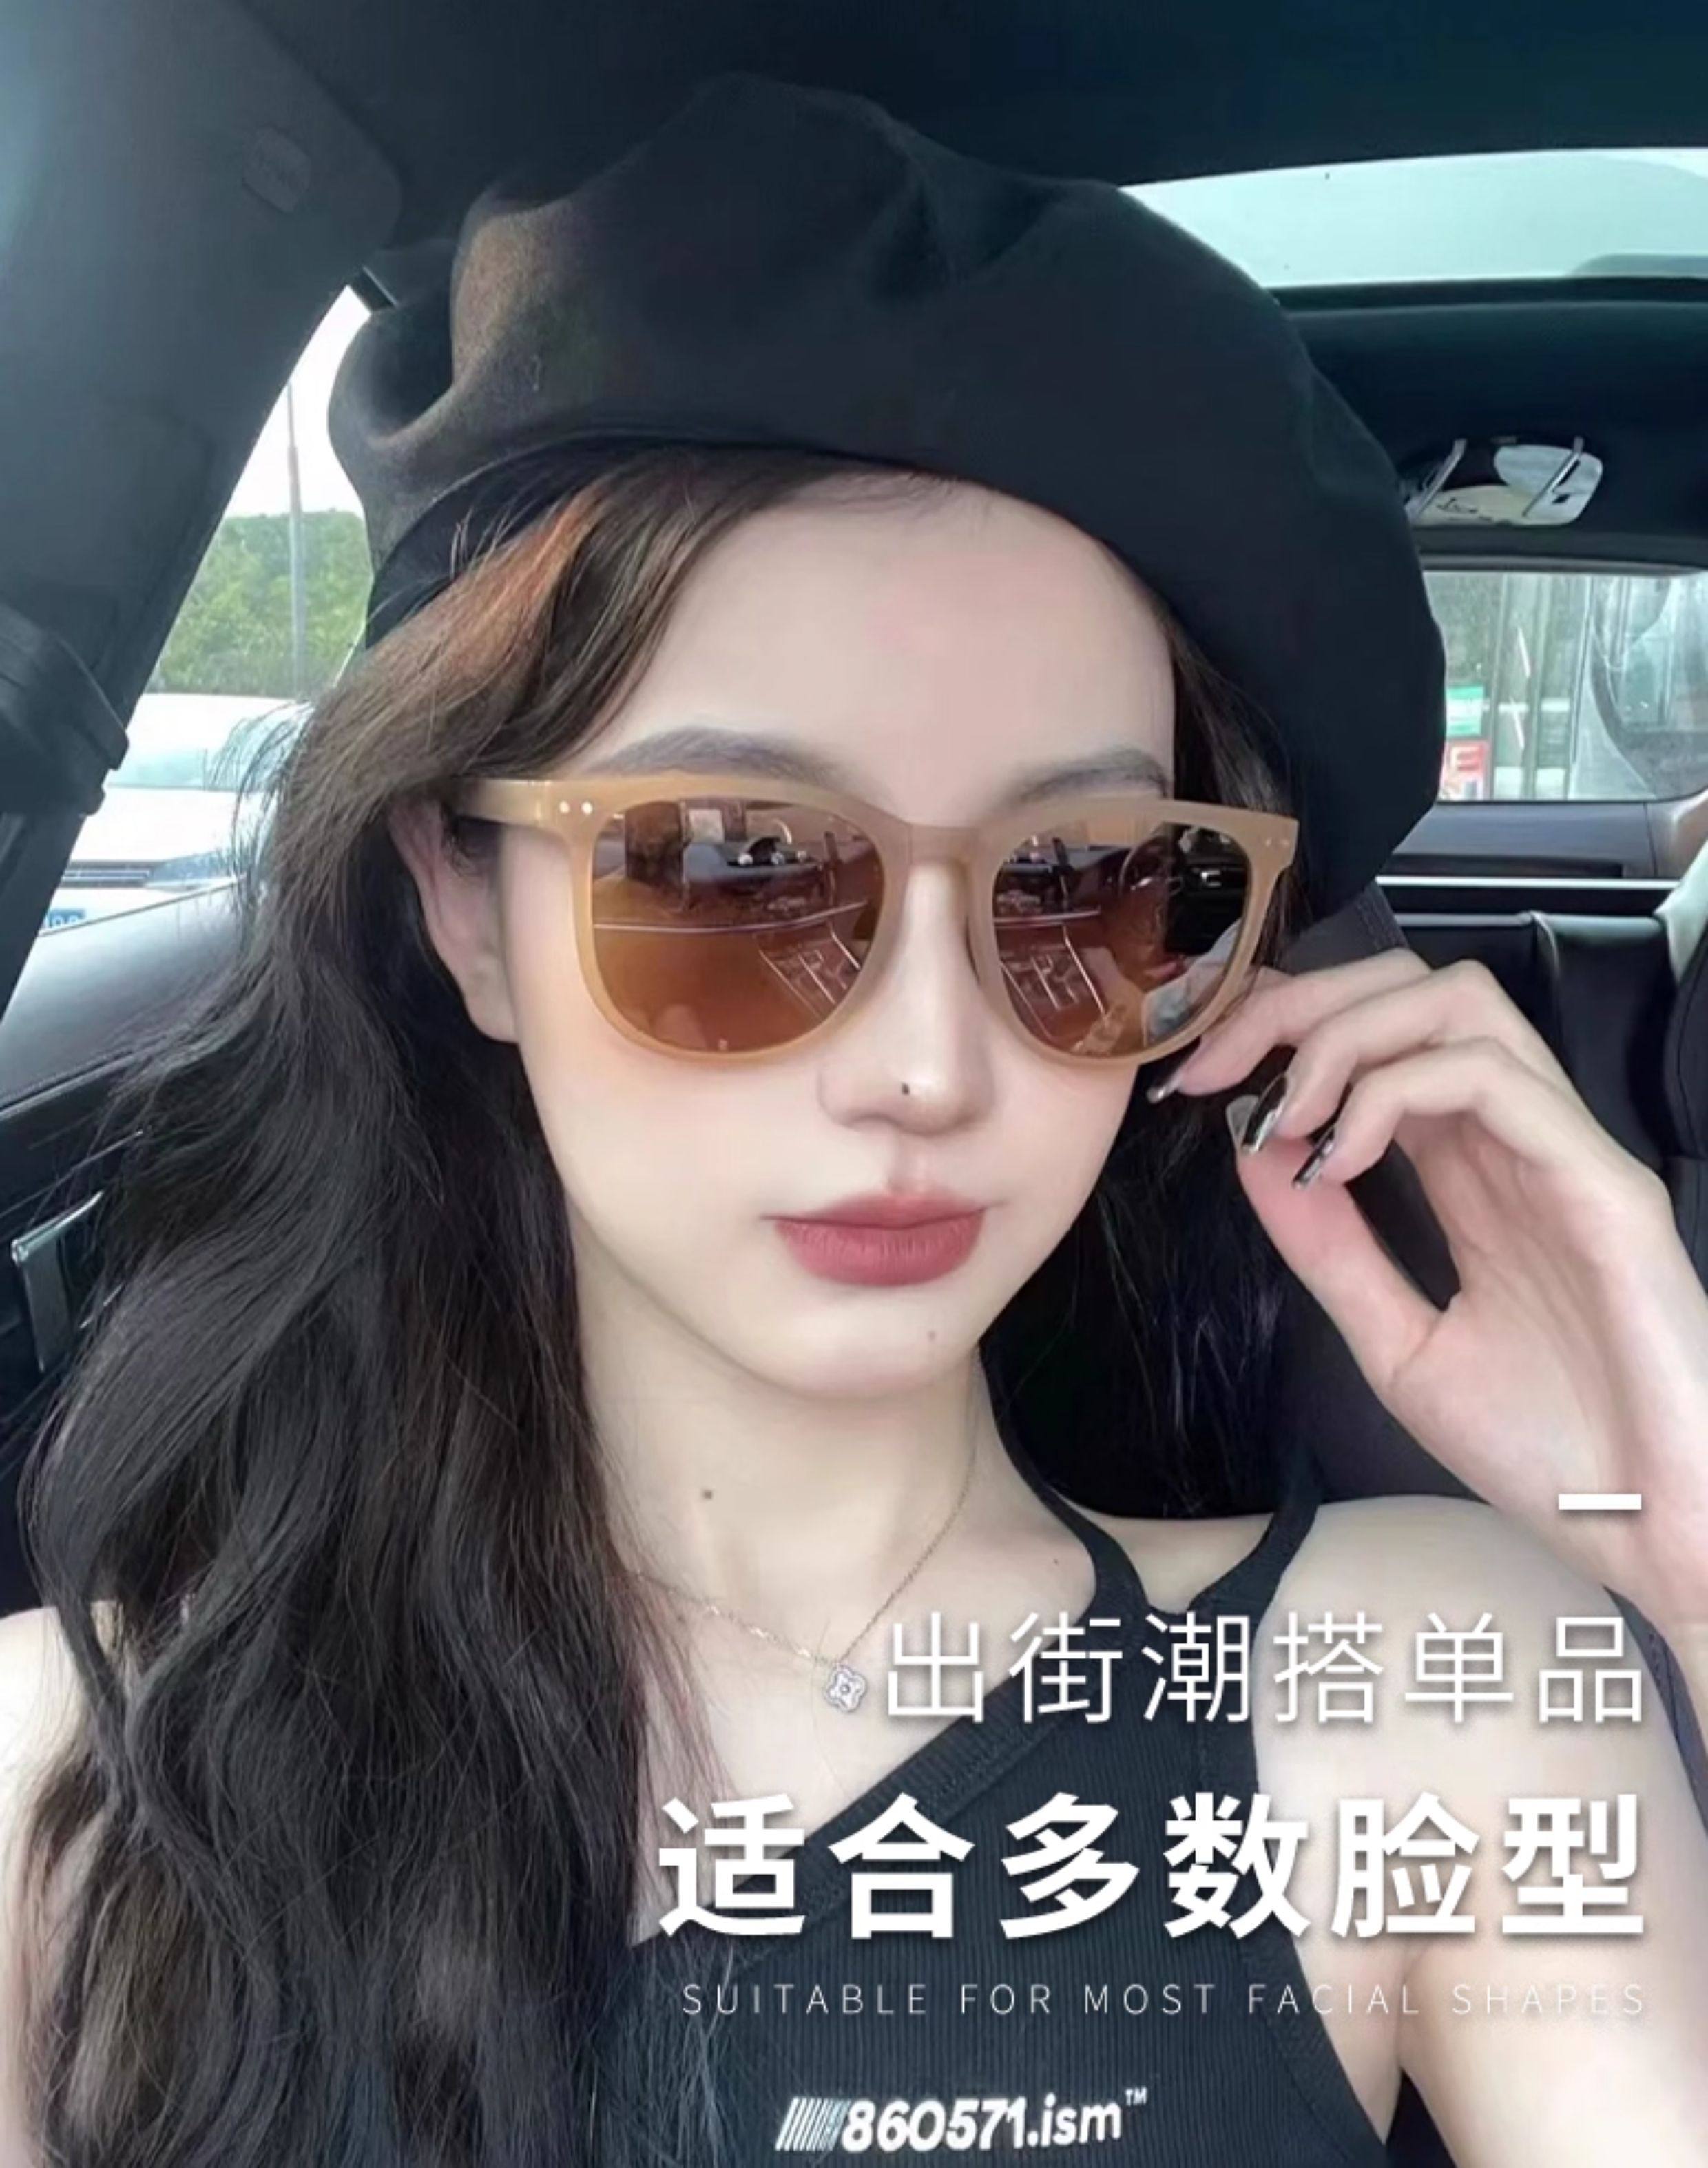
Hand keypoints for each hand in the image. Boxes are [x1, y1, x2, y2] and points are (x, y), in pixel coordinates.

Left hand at [1160, 950, 1707, 1643]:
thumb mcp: (1396, 1345)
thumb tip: (1253, 1158)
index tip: (1202, 1078)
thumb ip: (1328, 1250)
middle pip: (1413, 990)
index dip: (1285, 1031)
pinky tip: (1341, 1155)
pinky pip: (1494, 1078)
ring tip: (1285, 1112)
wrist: (1655, 1537)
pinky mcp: (1605, 1182)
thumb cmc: (1551, 1455)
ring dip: (1345, 1034)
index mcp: (1474, 1175)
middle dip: (1300, 1005)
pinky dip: (1395, 1090)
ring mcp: (1565, 1152)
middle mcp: (1519, 1144)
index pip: (1381, 1041)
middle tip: (1218, 1066)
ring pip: (1457, 1004)